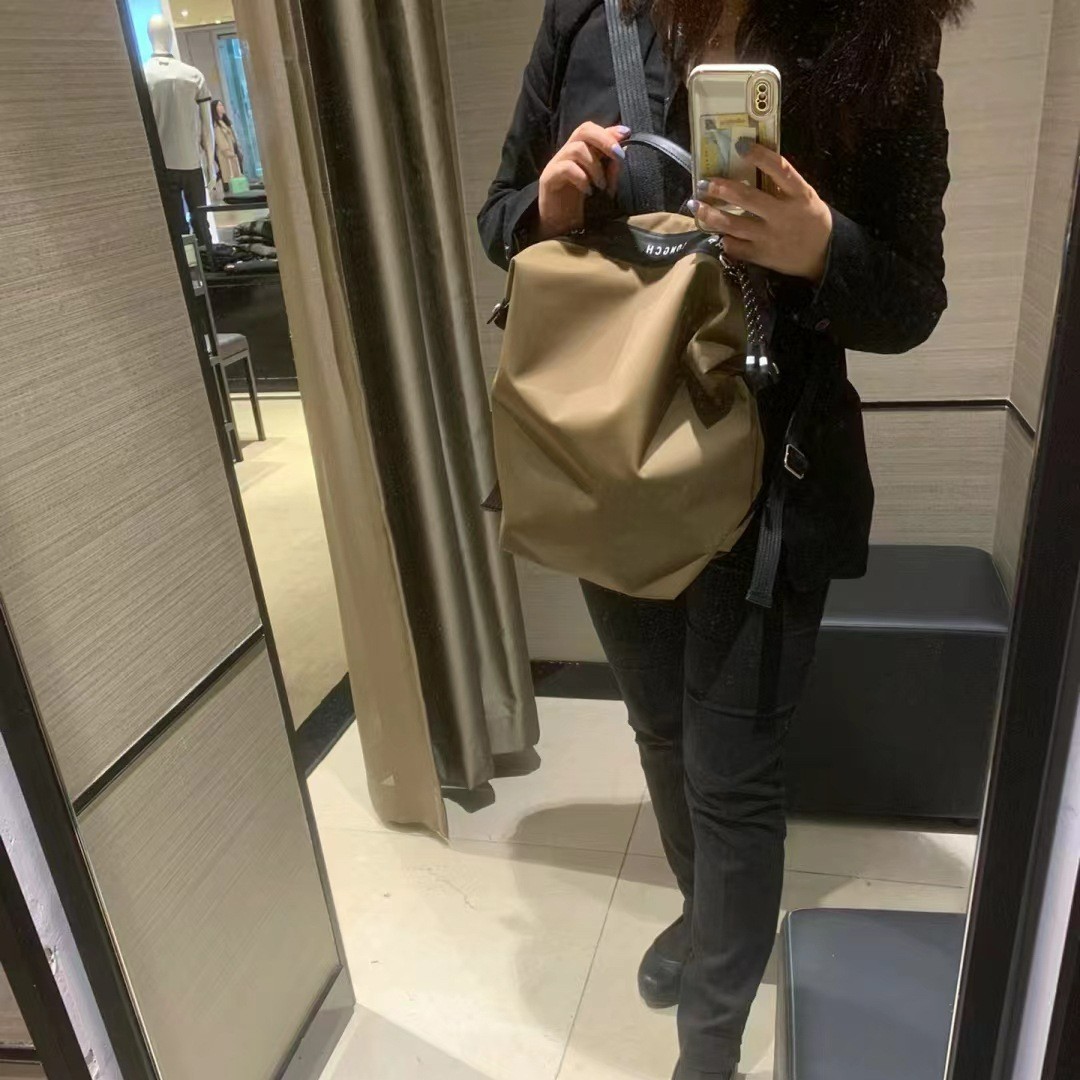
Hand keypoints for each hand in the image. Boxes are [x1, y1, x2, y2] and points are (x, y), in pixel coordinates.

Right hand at [538, 123, 629, 239]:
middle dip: (605, 140)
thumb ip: (610, 167)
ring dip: (595, 166)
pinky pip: (566, 168)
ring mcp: (556, 164)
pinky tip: (588, 191)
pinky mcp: (548, 178)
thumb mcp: (601, 184)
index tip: (626, 135)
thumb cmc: (581, 207)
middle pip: (583, 130)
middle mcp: (567, 154)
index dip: (609, 131)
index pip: (592, 130)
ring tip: (601, 185)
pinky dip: (581, 177)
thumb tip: (622, 150)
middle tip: (618, 155)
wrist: (560, 230)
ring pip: (577, 149)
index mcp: (580, 152)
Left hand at [689, 144, 832, 282]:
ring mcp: (770, 238)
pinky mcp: (762, 256)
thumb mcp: (805, 197)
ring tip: (696, 205)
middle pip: (748, 199)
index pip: (780, 170)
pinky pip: (736, 247)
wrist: (823, 255)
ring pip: (734, 225)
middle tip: (704, 182)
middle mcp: (783, 215)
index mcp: (799, 195)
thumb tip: (753, 164)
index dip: (760, 156)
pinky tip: (715, 232)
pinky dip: (724, 239)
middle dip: (722, 189)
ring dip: (711, 214)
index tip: (741, 145)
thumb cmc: (810, 220)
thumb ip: (783, 185)